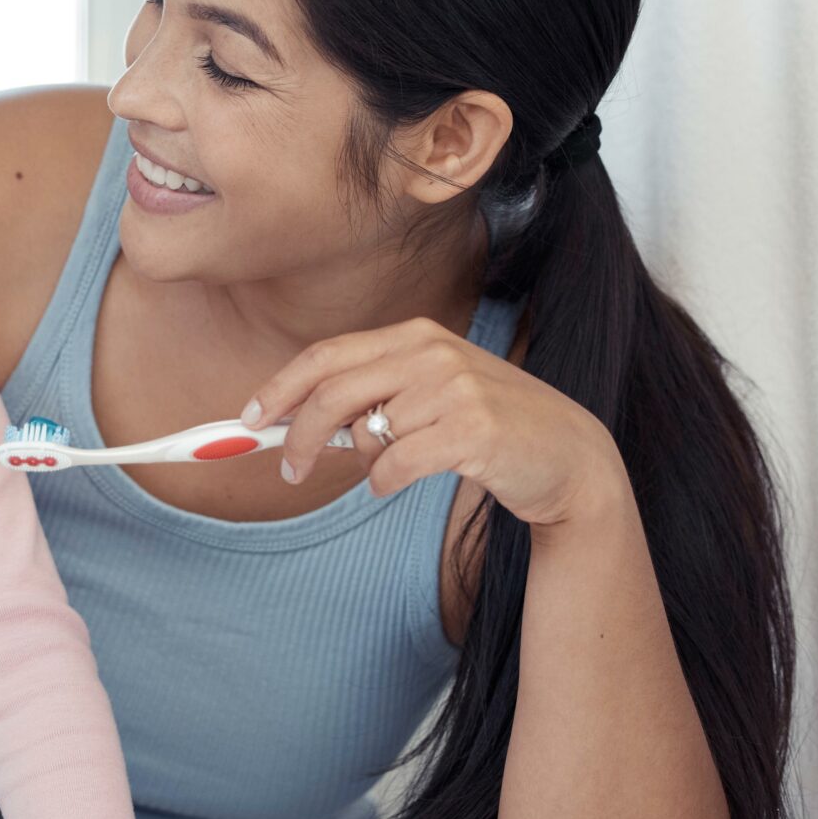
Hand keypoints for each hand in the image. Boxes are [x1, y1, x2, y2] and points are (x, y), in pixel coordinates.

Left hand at [243, 317, 629, 527]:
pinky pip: (394, 466)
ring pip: (366, 436)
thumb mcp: (431, 396)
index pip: (327, 355)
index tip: (248, 419)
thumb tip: (299, 425)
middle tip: (289, 472)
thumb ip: (375, 399)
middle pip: (333, 393)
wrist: (569, 456)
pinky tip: (406, 480)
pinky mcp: (471, 430)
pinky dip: (386, 483)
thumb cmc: (490, 429)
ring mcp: (455, 388)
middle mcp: (432, 353)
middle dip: (297, 436)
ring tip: (398, 467)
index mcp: (416, 336)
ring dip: (366, 464)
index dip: (280, 388)